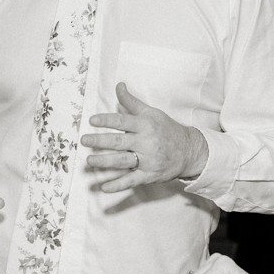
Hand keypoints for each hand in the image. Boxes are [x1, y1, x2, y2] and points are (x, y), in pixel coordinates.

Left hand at [83, 83, 207, 193]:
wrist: (189, 150)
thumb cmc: (166, 129)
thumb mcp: (151, 112)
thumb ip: (131, 102)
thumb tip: (118, 86)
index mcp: (145, 125)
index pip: (122, 121)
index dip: (106, 120)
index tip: (92, 120)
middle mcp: (146, 142)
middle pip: (119, 142)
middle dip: (100, 141)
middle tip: (84, 140)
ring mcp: (147, 160)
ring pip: (123, 161)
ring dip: (105, 162)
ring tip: (89, 161)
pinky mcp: (149, 175)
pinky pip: (131, 181)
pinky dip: (118, 185)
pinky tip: (104, 187)